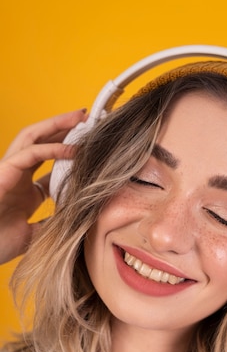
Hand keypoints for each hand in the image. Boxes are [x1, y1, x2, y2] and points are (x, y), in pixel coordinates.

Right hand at [0, 109, 85, 263]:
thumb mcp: (36, 235)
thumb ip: (54, 226)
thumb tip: (77, 224)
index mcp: (24, 188)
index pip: (49, 163)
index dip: (69, 152)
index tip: (92, 147)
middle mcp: (16, 174)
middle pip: (41, 141)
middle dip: (63, 127)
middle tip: (88, 118)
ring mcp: (8, 170)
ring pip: (33, 137)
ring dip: (57, 125)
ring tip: (81, 117)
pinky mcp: (3, 171)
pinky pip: (30, 153)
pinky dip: (53, 149)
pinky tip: (74, 149)